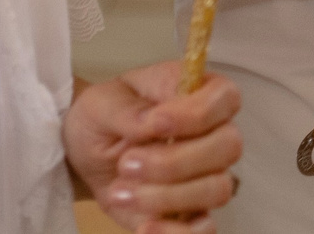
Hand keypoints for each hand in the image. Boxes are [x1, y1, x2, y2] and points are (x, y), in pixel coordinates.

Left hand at [64, 62, 242, 231]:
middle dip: (175, 162)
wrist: (85, 153)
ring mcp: (206, 175)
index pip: (225, 98)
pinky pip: (203, 229)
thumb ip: (127, 110)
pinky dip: (175, 232)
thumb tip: (151, 122)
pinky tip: (145, 227)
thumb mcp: (102, 103)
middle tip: (126, 164)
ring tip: (119, 193)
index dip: (196, 114)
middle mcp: (213, 134)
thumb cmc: (103, 116)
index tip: (155, 123)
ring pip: (216, 190)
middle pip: (228, 148)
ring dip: (167, 197)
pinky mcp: (190, 212)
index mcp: (200, 93)